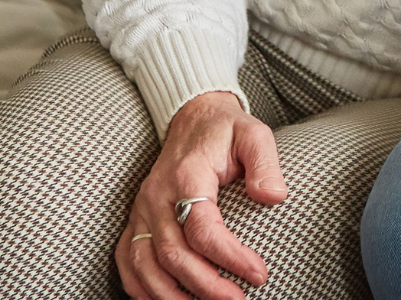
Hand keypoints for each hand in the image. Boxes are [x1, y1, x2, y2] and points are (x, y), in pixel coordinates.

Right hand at [118, 91, 288, 299]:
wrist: (193, 119)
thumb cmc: (226, 131)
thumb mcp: (254, 134)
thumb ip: (265, 163)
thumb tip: (273, 197)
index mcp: (187, 175)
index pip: (202, 228)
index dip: (230, 256)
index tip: (258, 274)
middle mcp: (157, 196)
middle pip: (173, 253)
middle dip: (205, 285)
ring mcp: (142, 210)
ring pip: (145, 264)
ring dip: (171, 295)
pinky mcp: (136, 220)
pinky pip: (127, 260)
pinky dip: (141, 288)